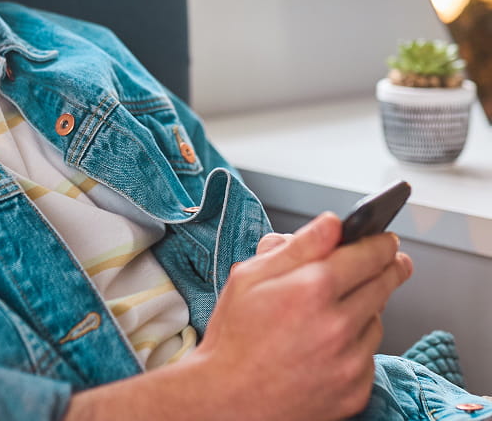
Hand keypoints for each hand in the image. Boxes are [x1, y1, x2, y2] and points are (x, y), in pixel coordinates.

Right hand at [188, 212, 412, 420]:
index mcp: (311, 288)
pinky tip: (330, 344)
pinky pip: (369, 356)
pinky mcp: (355, 390)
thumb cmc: (234, 334)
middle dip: (389, 268)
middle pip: (384, 285)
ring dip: (367, 308)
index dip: (381, 243)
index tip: (387, 240)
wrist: (228, 399)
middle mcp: (338, 325)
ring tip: (337, 309)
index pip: (367, 255)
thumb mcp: (250, 275)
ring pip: (377, 320)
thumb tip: (332, 223)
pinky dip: (357, 345)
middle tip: (392, 261)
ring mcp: (350, 361)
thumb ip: (297, 246)